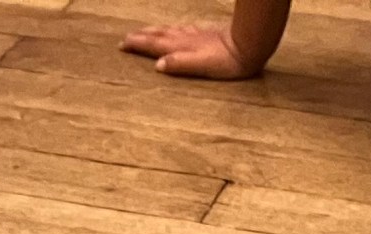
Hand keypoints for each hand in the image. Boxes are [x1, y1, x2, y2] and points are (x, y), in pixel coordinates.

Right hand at [120, 21, 262, 77]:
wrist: (249, 45)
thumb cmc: (227, 61)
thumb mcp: (202, 67)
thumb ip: (180, 64)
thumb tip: (158, 65)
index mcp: (181, 48)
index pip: (154, 45)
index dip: (138, 45)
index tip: (122, 45)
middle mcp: (185, 39)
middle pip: (159, 35)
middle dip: (141, 36)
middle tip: (126, 38)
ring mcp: (195, 35)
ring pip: (169, 31)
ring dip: (154, 32)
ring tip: (144, 32)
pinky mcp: (205, 34)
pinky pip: (182, 30)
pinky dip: (172, 30)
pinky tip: (175, 30)